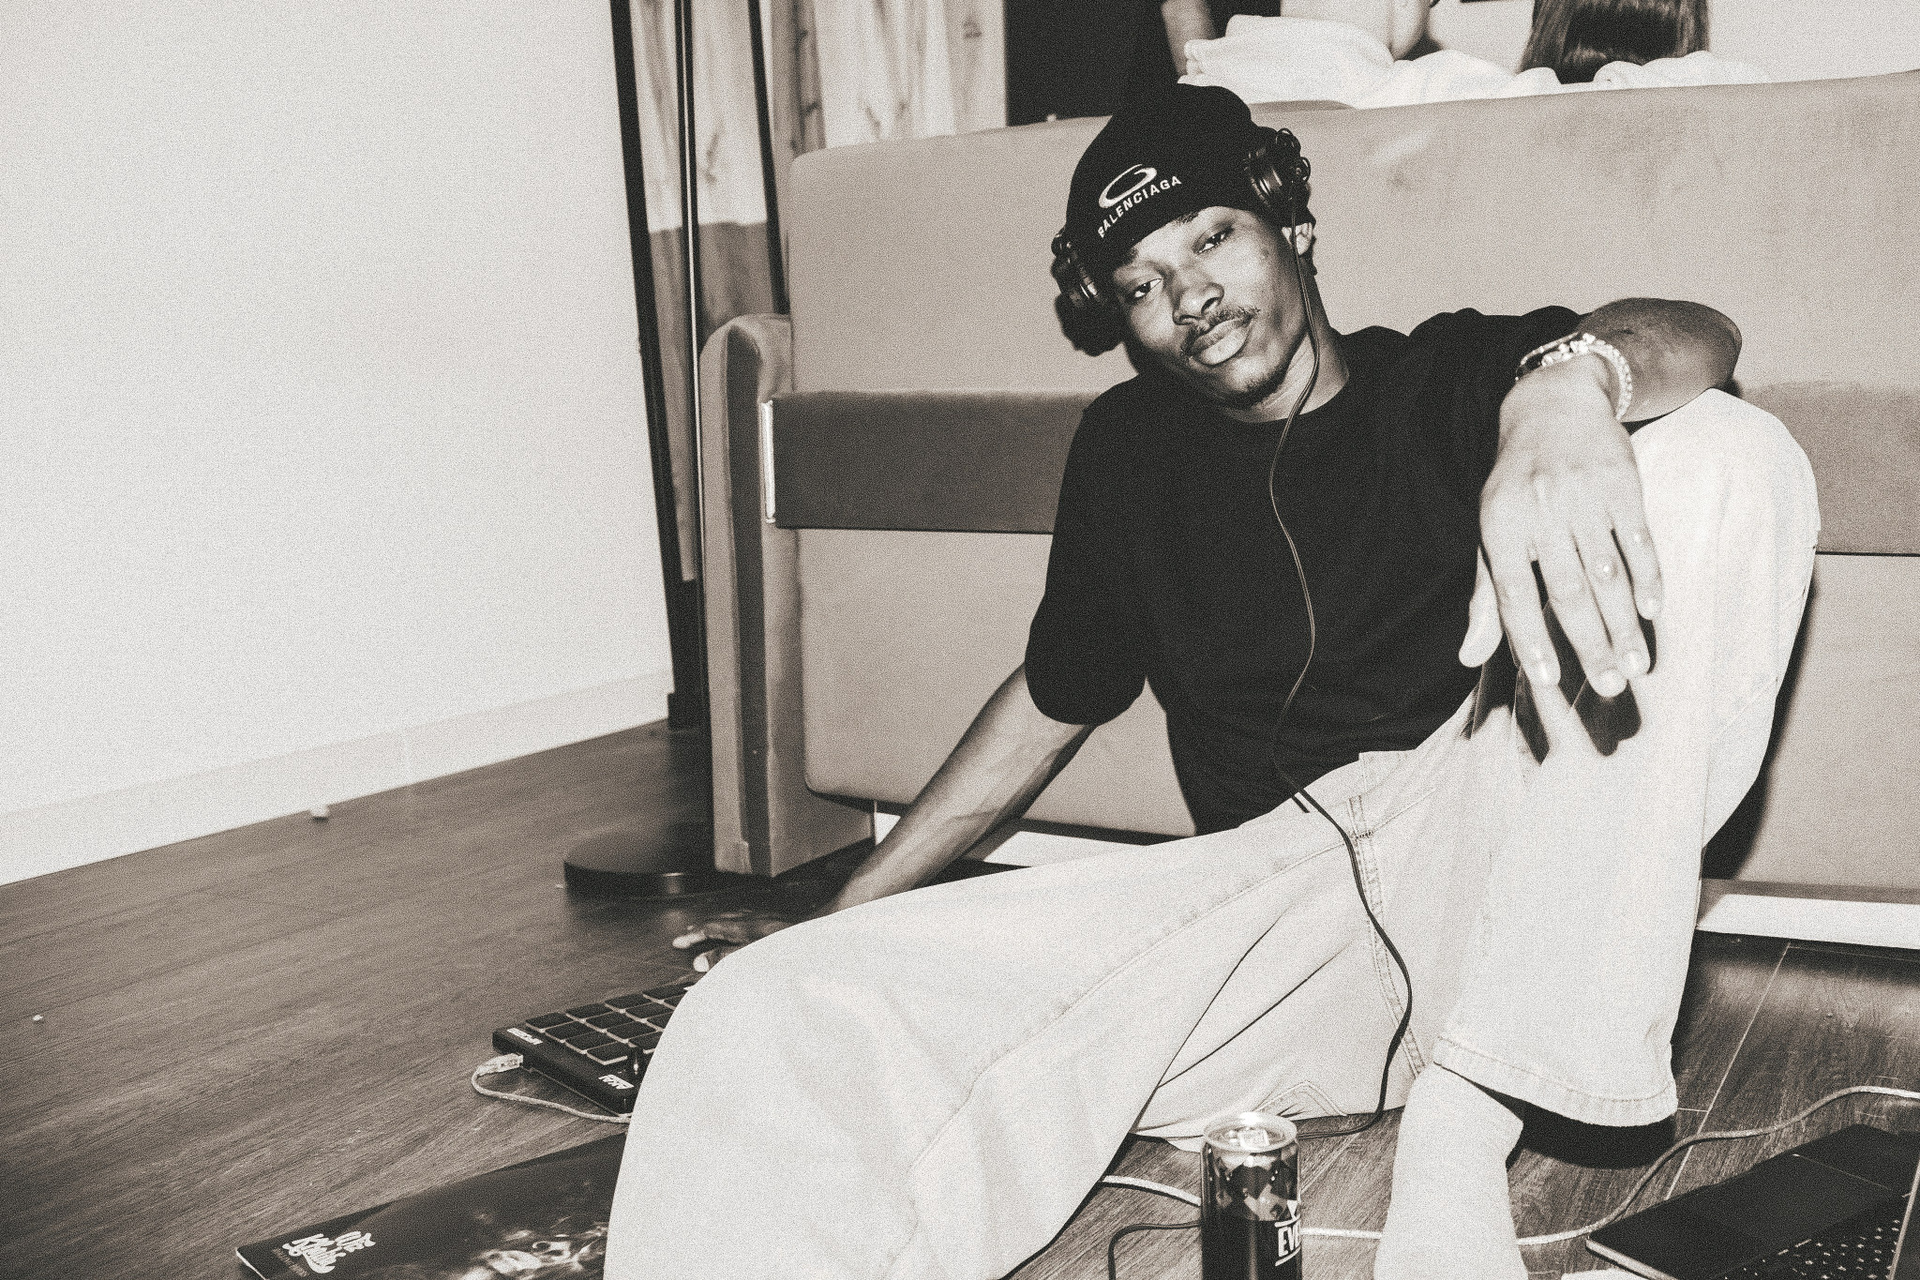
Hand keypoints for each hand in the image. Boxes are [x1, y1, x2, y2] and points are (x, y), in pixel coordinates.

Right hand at [671, 909, 799, 970]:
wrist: (818, 932)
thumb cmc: (788, 946)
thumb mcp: (751, 956)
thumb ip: (725, 958)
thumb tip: (701, 961)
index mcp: (742, 927)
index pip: (710, 929)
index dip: (693, 936)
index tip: (678, 942)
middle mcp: (751, 919)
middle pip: (719, 919)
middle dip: (701, 928)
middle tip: (687, 934)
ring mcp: (763, 918)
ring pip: (732, 917)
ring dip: (716, 923)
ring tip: (708, 928)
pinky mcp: (775, 921)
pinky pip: (745, 917)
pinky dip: (733, 921)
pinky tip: (740, 926)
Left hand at [1460, 357, 1662, 698]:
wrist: (1553, 406)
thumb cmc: (1516, 487)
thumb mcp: (1491, 534)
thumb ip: (1486, 599)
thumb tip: (1469, 658)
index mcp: (1499, 528)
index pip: (1515, 595)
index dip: (1530, 639)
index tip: (1547, 682)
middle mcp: (1539, 512)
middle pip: (1567, 591)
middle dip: (1589, 643)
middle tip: (1608, 688)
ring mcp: (1582, 497)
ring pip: (1607, 573)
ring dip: (1624, 623)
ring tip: (1637, 667)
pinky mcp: (1621, 484)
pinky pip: (1638, 540)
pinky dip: (1647, 578)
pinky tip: (1653, 612)